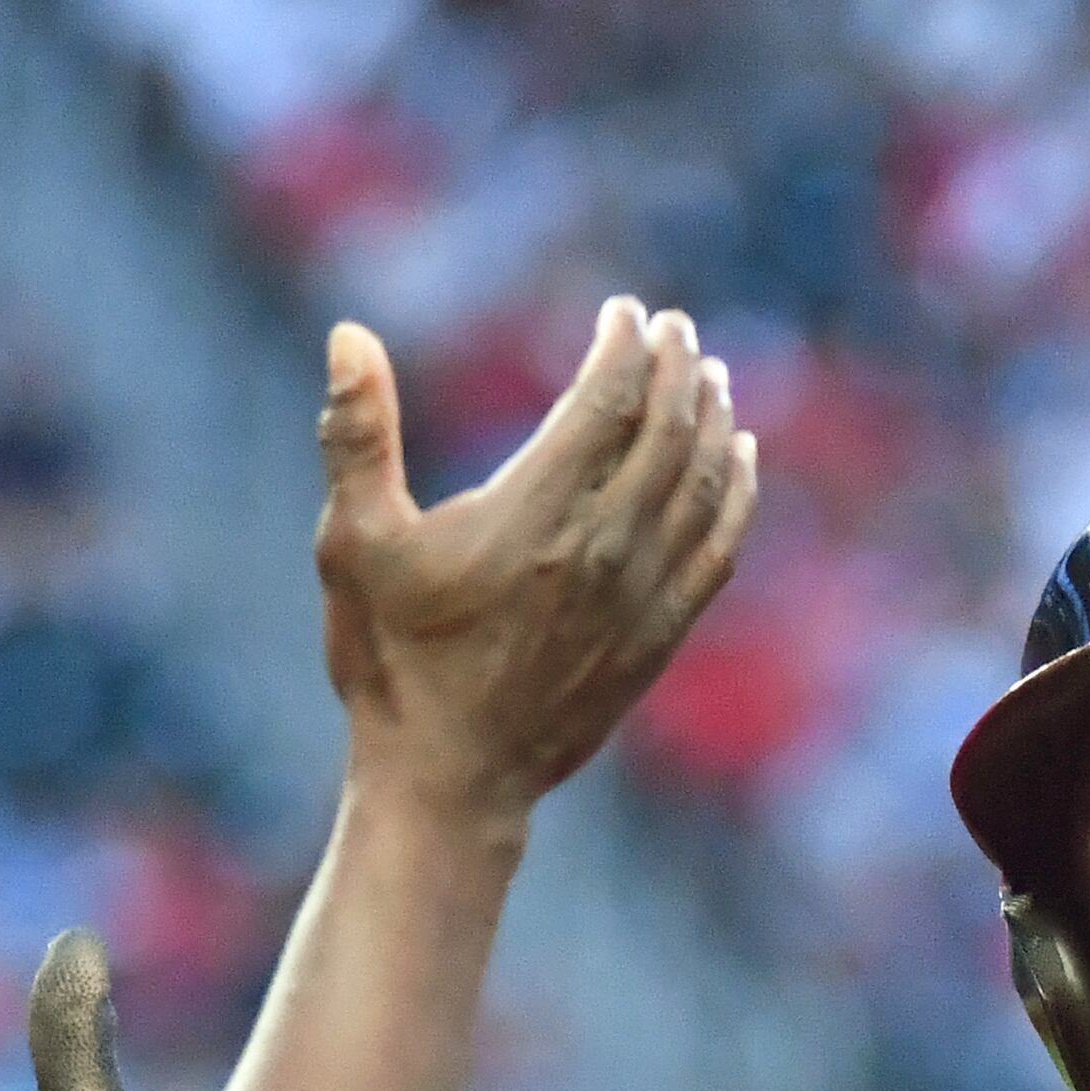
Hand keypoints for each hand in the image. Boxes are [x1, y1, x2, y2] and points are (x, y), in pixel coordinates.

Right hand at [313, 295, 756, 835]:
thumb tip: (349, 335)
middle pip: (666, 433)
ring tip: (711, 373)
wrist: (450, 779)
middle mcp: (601, 550)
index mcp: (534, 515)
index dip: (622, 347)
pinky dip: (736, 494)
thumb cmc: (392, 662)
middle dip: (675, 368)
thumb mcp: (354, 544)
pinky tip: (741, 458)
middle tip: (675, 326)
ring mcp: (640, 598)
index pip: (604, 403)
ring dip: (711, 419)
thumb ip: (356, 436)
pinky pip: (719, 549)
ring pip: (700, 485)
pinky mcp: (659, 638)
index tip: (624, 310)